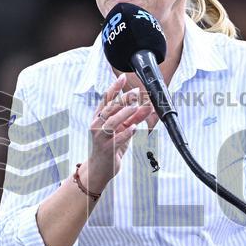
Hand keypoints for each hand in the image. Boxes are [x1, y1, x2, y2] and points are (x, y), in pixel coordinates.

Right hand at [83, 73, 153, 191]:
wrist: (101, 168)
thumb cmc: (111, 146)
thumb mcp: (123, 130)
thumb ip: (134, 118)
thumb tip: (148, 106)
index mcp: (99, 118)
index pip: (106, 99)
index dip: (114, 88)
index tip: (123, 77)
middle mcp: (97, 125)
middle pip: (110, 108)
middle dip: (123, 100)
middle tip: (136, 93)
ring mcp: (100, 137)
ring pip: (112, 122)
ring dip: (124, 113)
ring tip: (136, 107)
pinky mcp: (107, 149)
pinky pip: (117, 139)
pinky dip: (126, 133)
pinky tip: (134, 128)